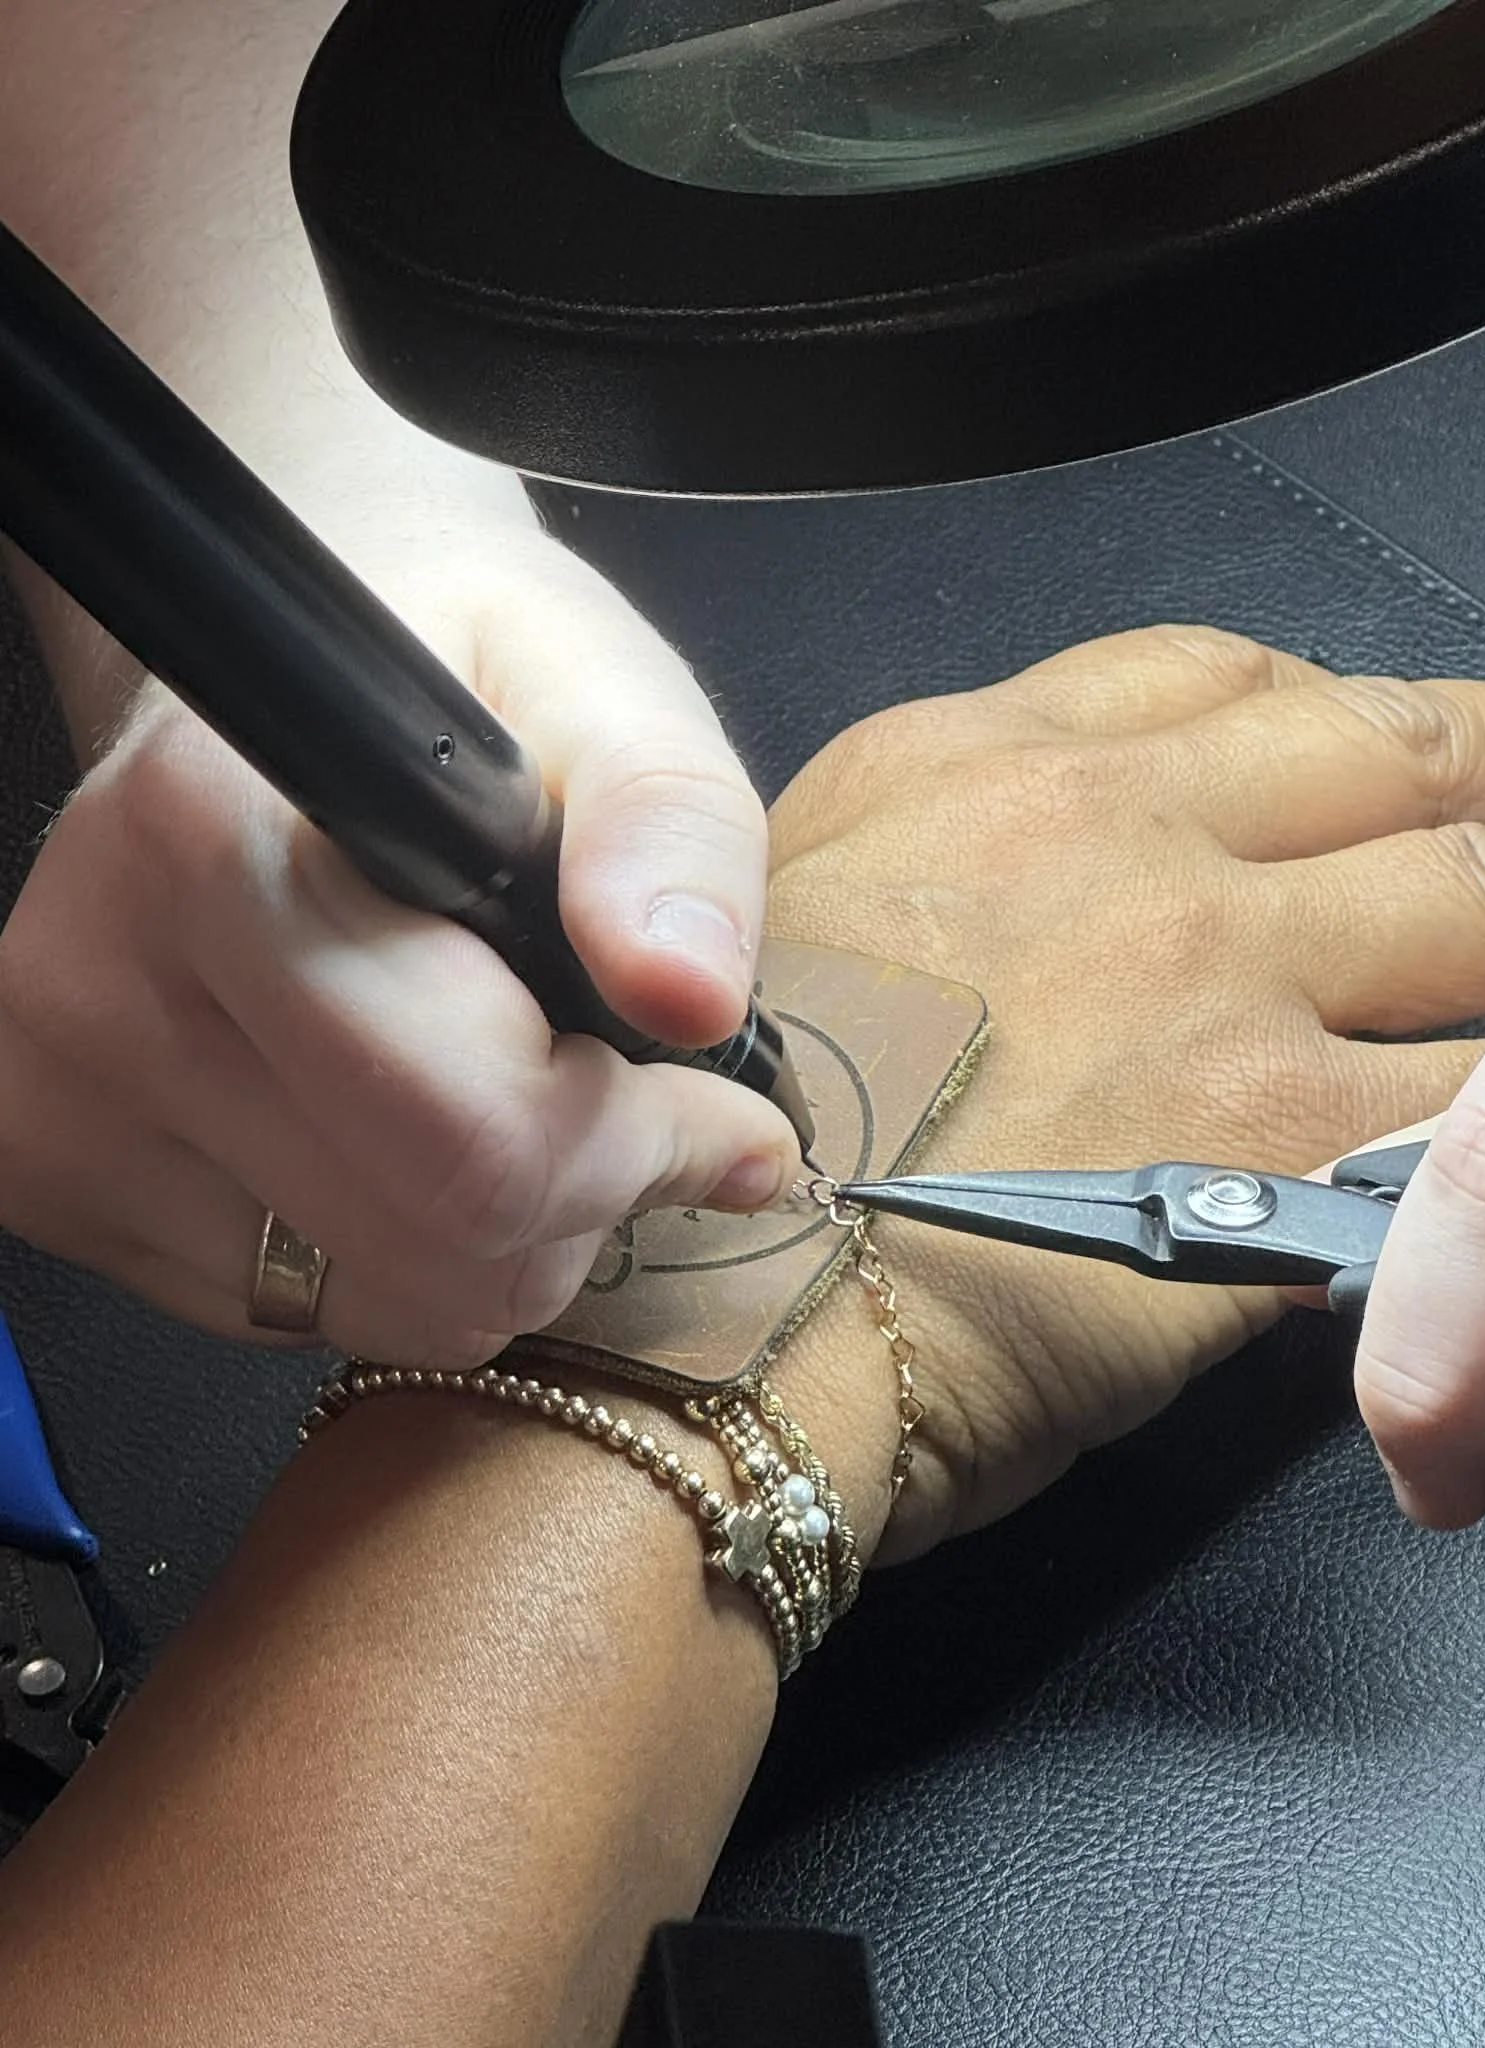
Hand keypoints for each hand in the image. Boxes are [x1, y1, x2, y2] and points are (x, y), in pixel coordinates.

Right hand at [0, 525, 799, 1364]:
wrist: (273, 684)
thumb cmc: (454, 670)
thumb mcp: (602, 688)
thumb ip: (665, 823)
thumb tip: (689, 996)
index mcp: (211, 842)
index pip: (471, 1131)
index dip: (635, 1142)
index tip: (720, 1106)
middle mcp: (97, 989)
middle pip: (433, 1252)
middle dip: (586, 1199)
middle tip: (625, 1096)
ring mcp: (55, 1105)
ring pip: (378, 1306)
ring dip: (507, 1241)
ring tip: (519, 1094)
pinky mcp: (51, 1179)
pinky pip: (303, 1313)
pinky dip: (410, 1254)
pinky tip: (412, 1126)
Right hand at [768, 627, 1484, 1561]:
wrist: (715, 1319)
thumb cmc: (717, 1160)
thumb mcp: (781, 934)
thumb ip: (930, 876)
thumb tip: (1041, 905)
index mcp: (981, 772)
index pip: (1218, 675)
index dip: (1332, 703)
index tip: (1374, 745)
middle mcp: (1112, 835)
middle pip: (1392, 741)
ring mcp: (1213, 969)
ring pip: (1482, 892)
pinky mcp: (1282, 1128)